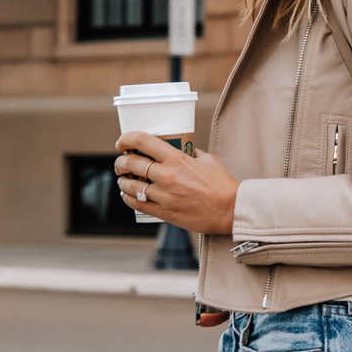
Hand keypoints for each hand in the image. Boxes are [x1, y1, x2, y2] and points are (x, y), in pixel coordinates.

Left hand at [115, 132, 238, 234]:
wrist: (231, 210)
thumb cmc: (222, 185)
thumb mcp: (207, 160)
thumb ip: (191, 153)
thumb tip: (182, 148)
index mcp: (176, 159)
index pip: (142, 142)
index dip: (126, 139)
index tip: (121, 142)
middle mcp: (166, 176)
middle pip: (131, 164)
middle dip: (121, 162)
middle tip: (121, 163)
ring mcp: (164, 196)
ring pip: (131, 185)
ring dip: (123, 181)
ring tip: (123, 180)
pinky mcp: (164, 212)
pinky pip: (138, 204)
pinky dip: (129, 198)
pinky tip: (128, 195)